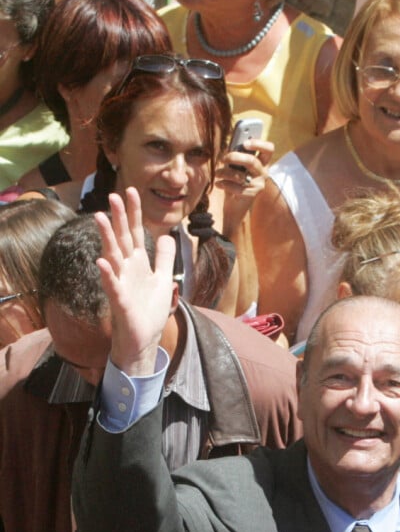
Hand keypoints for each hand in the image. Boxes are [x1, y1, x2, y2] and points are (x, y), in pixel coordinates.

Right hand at [94, 187, 174, 376]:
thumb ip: (164, 258)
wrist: (144, 340)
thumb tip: (168, 235)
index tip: (131, 191)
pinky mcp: (120, 302)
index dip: (134, 213)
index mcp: (138, 263)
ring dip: (107, 238)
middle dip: (118, 218)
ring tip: (99, 218)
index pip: (136, 233)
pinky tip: (102, 261)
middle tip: (113, 195)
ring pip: (113, 257)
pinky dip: (108, 274)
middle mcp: (127, 270)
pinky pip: (112, 286)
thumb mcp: (163, 279)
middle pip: (122, 239)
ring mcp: (121, 284)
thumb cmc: (149, 311)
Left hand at [216, 138, 273, 236]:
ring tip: (216, 173)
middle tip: (223, 158)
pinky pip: (236, 187)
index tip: (245, 142)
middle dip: (235, 157)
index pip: (269, 149)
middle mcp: (263, 172)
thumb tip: (229, 146)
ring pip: (240, 175)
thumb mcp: (236, 166)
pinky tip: (218, 184)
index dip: (259, 144)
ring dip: (224, 172)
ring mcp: (259, 184)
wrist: (235, 206)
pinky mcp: (252, 195)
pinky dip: (224, 184)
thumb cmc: (234, 181)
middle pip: (252, 161)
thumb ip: (236, 155)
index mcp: (262, 162)